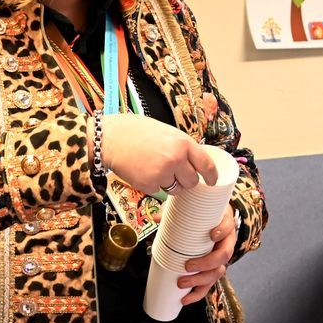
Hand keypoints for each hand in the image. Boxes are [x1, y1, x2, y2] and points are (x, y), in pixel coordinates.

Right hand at [101, 114, 215, 195]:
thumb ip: (182, 147)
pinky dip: (153, 185)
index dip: (212, 176)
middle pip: (192, 182)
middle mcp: (175, 159)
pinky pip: (158, 191)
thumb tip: (195, 162)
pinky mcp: (148, 184)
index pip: (206, 165)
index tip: (212, 181)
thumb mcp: (167, 132)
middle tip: (175, 173)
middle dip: (186, 181)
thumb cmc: (136, 132)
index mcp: (183, 143)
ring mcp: (162, 173)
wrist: (109, 138)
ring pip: (175, 189)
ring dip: (170, 184)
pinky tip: (143, 171)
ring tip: (155, 168)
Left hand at [174, 206, 237, 305]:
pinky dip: (197, 294)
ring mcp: (221, 259)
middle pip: (224, 255)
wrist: (212, 223)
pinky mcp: (213, 271)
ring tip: (182, 283)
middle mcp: (226, 243)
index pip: (229, 226)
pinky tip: (185, 299)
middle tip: (188, 266)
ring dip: (200, 280)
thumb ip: (173, 212)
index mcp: (224, 225)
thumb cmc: (201, 217)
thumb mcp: (189, 210)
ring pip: (218, 273)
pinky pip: (209, 285)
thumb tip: (156, 219)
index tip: (212, 235)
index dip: (222, 231)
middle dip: (206, 263)